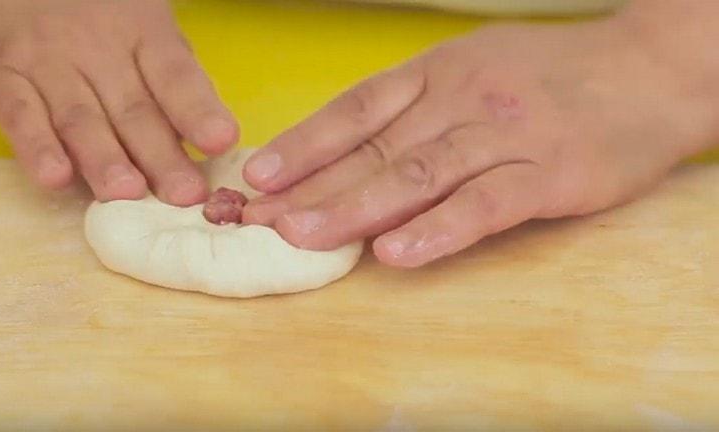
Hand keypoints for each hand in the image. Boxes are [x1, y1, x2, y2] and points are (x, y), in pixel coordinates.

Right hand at [0, 0, 237, 204]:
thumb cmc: (99, 14)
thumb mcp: (145, 30)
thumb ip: (171, 79)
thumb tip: (204, 141)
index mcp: (144, 34)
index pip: (175, 76)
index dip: (198, 111)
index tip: (221, 142)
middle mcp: (97, 49)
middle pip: (134, 109)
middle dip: (161, 156)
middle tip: (184, 194)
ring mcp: (47, 63)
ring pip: (81, 119)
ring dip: (105, 159)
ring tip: (127, 193)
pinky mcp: (1, 77)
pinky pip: (20, 115)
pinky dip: (37, 148)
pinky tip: (56, 177)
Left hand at [242, 17, 717, 266]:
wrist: (647, 71)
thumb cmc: (548, 76)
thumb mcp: (473, 69)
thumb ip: (416, 110)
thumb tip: (350, 157)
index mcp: (437, 72)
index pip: (355, 112)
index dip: (303, 145)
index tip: (259, 179)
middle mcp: (462, 99)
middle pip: (373, 149)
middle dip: (311, 189)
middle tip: (259, 223)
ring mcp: (505, 135)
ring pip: (418, 175)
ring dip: (355, 209)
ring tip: (304, 239)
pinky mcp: (550, 173)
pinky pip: (485, 204)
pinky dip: (438, 230)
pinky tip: (397, 253)